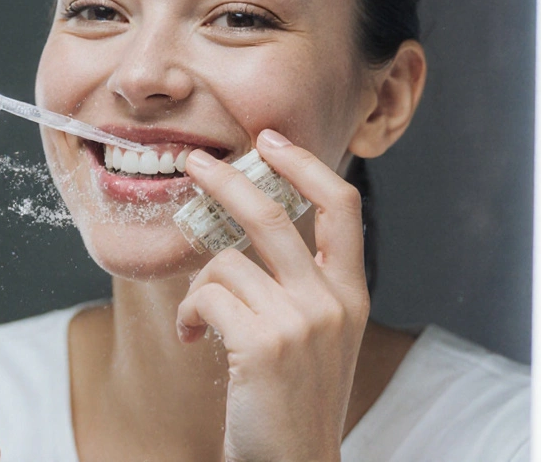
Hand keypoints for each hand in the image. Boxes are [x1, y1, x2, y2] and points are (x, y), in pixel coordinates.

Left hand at [176, 129, 369, 461]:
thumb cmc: (289, 399)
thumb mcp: (313, 335)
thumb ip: (299, 284)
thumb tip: (251, 228)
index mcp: (350, 293)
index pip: (342, 205)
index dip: (304, 164)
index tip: (269, 140)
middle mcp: (333, 301)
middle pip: (274, 213)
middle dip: (226, 180)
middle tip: (193, 162)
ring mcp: (301, 321)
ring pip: (226, 263)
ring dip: (198, 290)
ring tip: (198, 323)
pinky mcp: (264, 343)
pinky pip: (206, 297)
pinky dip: (189, 315)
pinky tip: (195, 340)